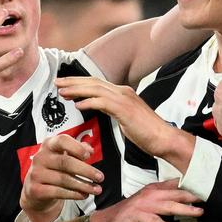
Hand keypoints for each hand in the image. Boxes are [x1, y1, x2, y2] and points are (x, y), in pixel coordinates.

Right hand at [20, 134, 102, 221]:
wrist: (36, 190)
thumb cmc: (54, 169)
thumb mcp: (64, 156)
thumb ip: (78, 150)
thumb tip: (90, 150)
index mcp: (49, 145)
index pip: (62, 141)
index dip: (76, 148)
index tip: (89, 156)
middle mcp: (40, 158)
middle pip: (65, 162)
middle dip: (86, 170)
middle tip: (100, 177)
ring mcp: (36, 174)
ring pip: (63, 179)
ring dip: (83, 185)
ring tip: (96, 189)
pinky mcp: (36, 190)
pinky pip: (58, 192)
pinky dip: (73, 194)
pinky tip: (83, 195)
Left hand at [55, 76, 176, 158]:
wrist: (164, 138)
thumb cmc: (147, 133)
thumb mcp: (126, 118)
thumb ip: (113, 110)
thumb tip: (100, 108)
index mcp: (123, 93)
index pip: (97, 84)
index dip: (79, 83)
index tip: (65, 85)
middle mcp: (123, 92)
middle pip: (93, 82)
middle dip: (73, 82)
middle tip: (57, 83)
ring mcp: (124, 99)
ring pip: (95, 89)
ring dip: (77, 90)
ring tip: (62, 92)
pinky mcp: (125, 109)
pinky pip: (102, 103)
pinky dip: (89, 102)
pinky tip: (78, 105)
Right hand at [89, 180, 201, 221]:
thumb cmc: (131, 214)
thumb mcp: (150, 202)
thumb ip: (165, 198)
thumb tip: (185, 196)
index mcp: (154, 189)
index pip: (176, 184)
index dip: (192, 184)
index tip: (208, 185)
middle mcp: (151, 194)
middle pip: (176, 193)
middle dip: (193, 195)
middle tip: (209, 196)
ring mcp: (144, 205)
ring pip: (168, 206)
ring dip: (184, 209)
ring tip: (198, 212)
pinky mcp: (138, 216)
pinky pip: (153, 221)